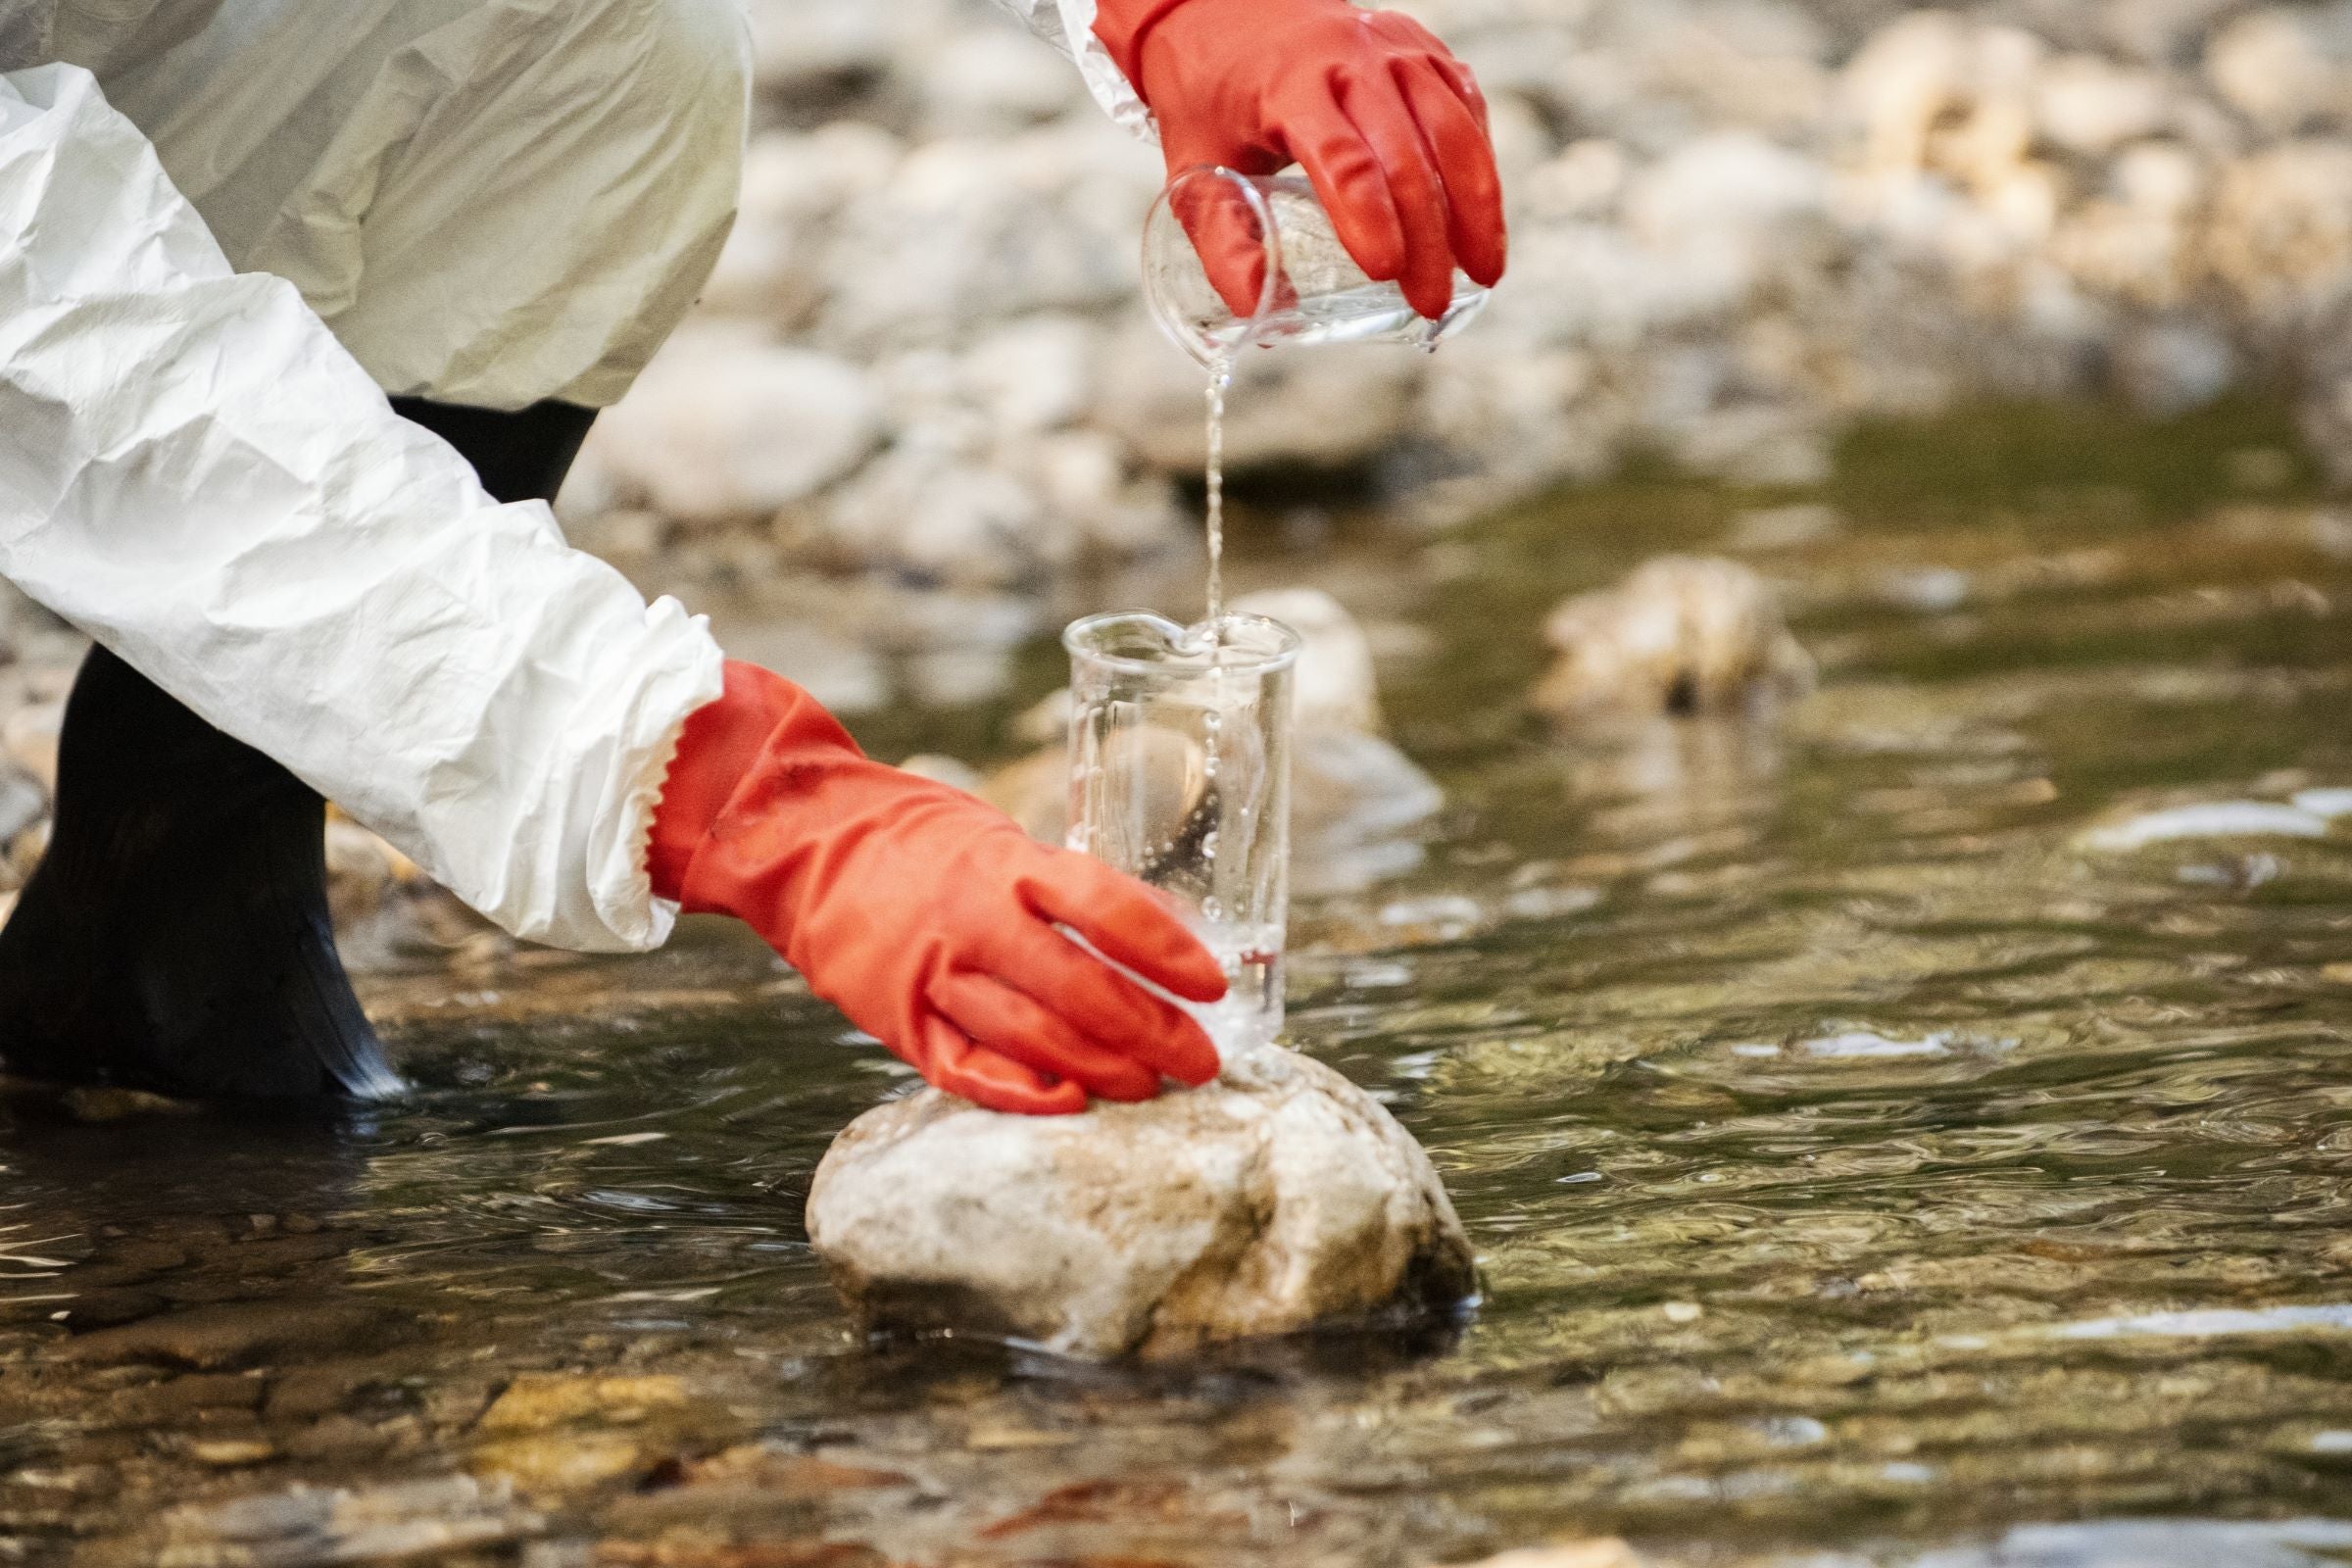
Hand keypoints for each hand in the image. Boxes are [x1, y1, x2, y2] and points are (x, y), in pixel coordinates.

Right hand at [649, 663, 1226, 1113]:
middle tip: (1203, 1062)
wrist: (801, 844)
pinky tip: (1070, 1102)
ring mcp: (932, 975)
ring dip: (1101, 1068)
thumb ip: (1066, 891)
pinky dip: (1022, 1092)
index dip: (1165, 950)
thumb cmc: (922, 843)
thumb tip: (1164, 936)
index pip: (1103, 906)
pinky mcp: (898, 1021)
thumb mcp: (1001, 843)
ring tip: (1152, 1087)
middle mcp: (971, 921)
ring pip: (1030, 1035)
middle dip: (1152, 1031)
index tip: (1212, 984)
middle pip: (1078, 987)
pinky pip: (966, 1069)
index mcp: (1006, 865)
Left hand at [1096, 0, 1506, 319]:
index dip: (1370, 218)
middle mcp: (1351, 57)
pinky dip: (1479, 167)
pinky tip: (1479, 220)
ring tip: (1483, 272)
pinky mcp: (1424, 51)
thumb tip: (1260, 309)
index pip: (1343, 157)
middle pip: (1407, 154)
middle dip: (1428, 238)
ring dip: (1475, 207)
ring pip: (1453, 130)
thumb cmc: (1209, 97)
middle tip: (1432, 302)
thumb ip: (1224, 244)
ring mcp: (1396, 49)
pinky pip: (1465, 110)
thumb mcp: (1195, 170)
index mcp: (1290, 85)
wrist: (1223, 11)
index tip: (1386, 273)